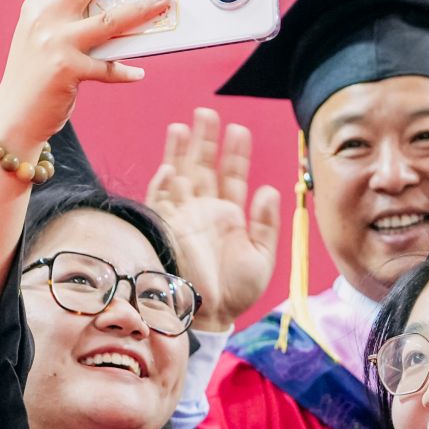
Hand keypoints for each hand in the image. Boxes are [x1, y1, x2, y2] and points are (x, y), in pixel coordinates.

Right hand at [0, 0, 169, 153]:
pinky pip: (109, 67)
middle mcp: (44, 18)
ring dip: (142, 8)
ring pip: (110, 18)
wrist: (12, 118)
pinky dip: (126, 72)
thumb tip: (112, 7)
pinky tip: (138, 73)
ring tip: (163, 2)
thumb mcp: (39, 38)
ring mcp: (56, 43)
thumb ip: (64, 19)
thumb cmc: (32, 79)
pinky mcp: (68, 70)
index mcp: (36, 6)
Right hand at [145, 107, 280, 331]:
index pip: (232, 175)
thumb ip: (265, 223)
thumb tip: (267, 189)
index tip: (239, 129)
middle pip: (203, 166)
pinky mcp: (166, 230)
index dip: (235, 152)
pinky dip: (163, 185)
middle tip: (207, 112)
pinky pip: (160, 202)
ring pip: (180, 176)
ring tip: (184, 125)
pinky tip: (169, 168)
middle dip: (205, 140)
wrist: (212, 316)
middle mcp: (204, 210)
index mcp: (229, 215)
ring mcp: (184, 217)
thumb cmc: (237, 291)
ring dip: (180, 152)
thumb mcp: (262, 256)